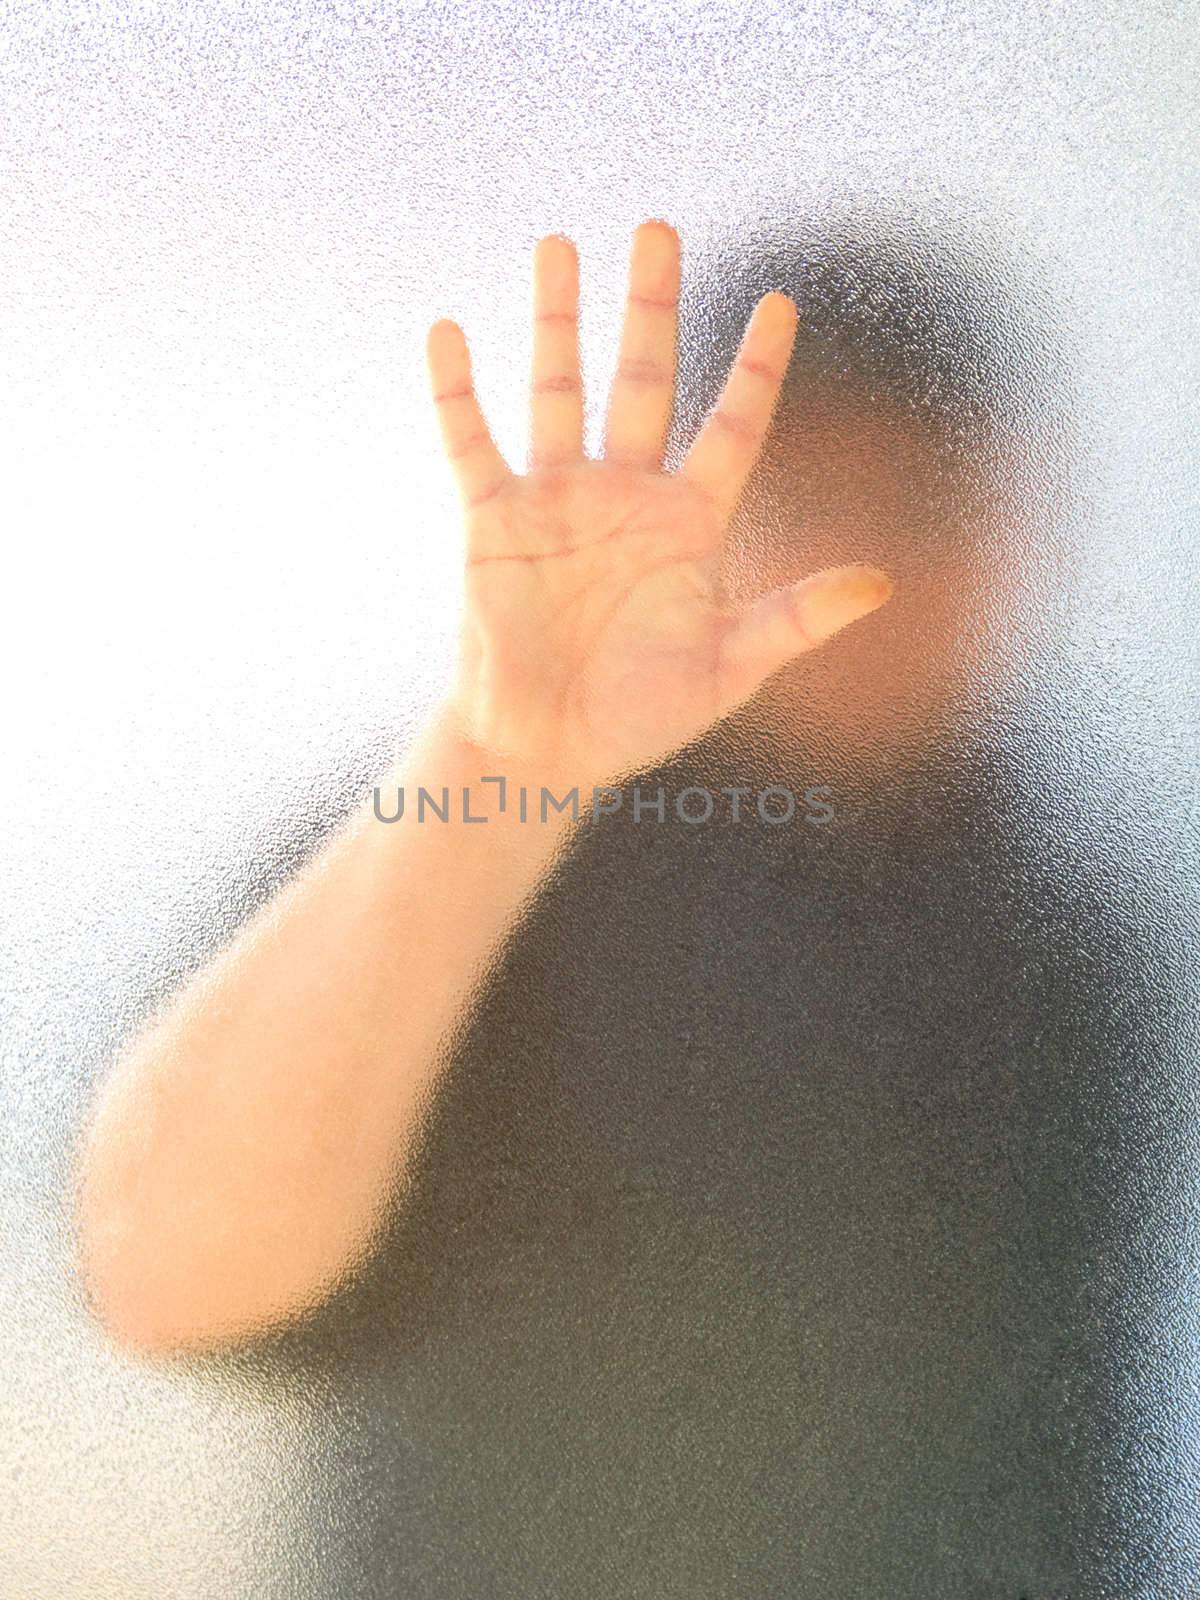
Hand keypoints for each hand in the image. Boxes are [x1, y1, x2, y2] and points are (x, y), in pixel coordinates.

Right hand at [426, 220, 892, 791]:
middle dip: (652, 307)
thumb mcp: (729, 669)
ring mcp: (557, 502)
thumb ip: (795, 620)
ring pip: (559, 390)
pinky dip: (457, 392)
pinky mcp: (494, 522)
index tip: (779, 303)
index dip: (755, 368)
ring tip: (561, 244)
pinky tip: (449, 330)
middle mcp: (625, 496)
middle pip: (644, 380)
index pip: (732, 427)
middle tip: (659, 229)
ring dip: (558, 320)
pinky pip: (472, 443)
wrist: (546, 750)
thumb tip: (882, 582)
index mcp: (688, 524)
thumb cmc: (640, 714)